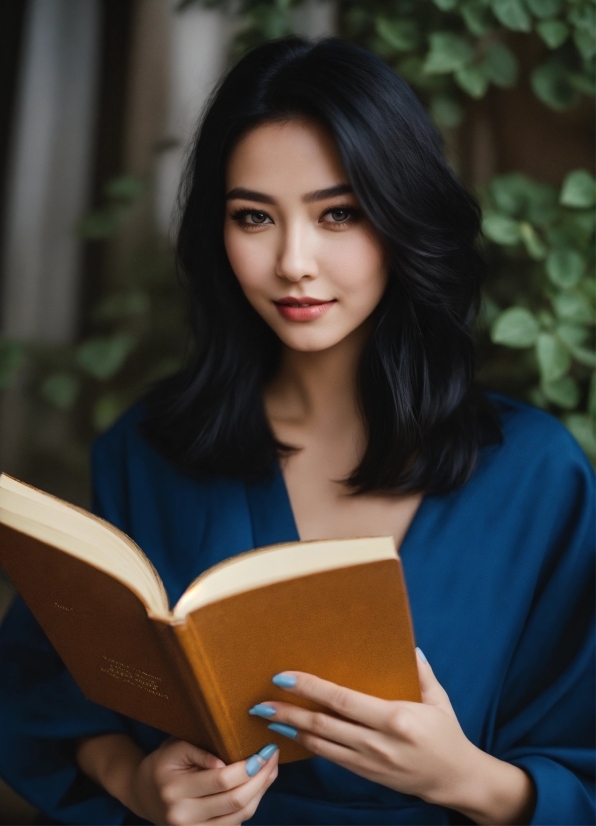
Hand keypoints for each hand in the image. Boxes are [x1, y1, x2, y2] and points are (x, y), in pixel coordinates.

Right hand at [129, 738, 278, 824]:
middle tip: (273, 757)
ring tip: (271, 769)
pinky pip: (234, 825)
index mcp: (175, 789)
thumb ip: (200, 752)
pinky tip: (259, 786)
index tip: (265, 749)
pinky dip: (251, 805)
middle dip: (261, 778)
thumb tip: (227, 761)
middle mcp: (182, 815)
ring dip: (261, 792)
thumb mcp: (175, 747)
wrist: (144, 793)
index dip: (249, 766)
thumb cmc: (164, 763)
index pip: (221, 780)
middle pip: (234, 801)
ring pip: (239, 817)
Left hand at [249, 650, 534, 823]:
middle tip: (260, 701)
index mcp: (395, 718)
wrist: (456, 780)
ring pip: (321, 744)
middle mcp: (378, 742)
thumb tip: (408, 645)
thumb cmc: (447, 733)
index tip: (284, 677)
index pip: (342, 700)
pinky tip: (293, 735)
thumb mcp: (437, 699)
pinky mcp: (367, 775)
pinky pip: (331, 758)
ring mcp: (370, 763)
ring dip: (292, 730)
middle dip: (289, 712)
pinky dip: (308, 746)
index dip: (310, 688)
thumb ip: (420, 671)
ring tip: (267, 718)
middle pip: (324, 724)